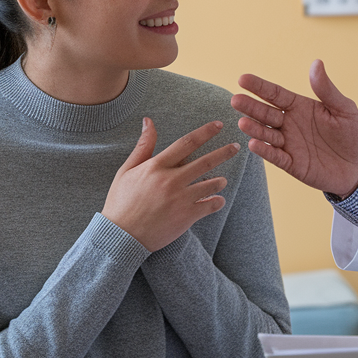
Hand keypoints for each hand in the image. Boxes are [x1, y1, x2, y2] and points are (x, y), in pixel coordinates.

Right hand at [102, 118, 240, 250]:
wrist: (120, 236)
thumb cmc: (121, 202)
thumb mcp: (126, 171)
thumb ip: (143, 146)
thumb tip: (148, 121)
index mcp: (156, 166)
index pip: (187, 143)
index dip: (205, 132)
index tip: (219, 125)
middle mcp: (171, 180)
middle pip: (205, 161)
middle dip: (224, 152)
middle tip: (236, 147)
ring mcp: (181, 198)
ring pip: (212, 183)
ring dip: (220, 181)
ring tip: (222, 181)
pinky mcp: (187, 216)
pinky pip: (211, 205)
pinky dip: (217, 202)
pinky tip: (217, 200)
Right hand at [231, 60, 357, 197]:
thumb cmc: (352, 134)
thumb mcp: (344, 109)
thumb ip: (327, 90)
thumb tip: (316, 63)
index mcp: (300, 107)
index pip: (275, 94)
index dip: (260, 86)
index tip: (243, 79)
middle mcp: (290, 123)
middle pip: (266, 112)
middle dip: (251, 106)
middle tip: (235, 99)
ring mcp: (289, 144)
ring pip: (267, 134)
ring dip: (255, 129)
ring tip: (244, 122)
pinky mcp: (292, 163)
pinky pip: (276, 156)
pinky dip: (265, 151)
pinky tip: (254, 145)